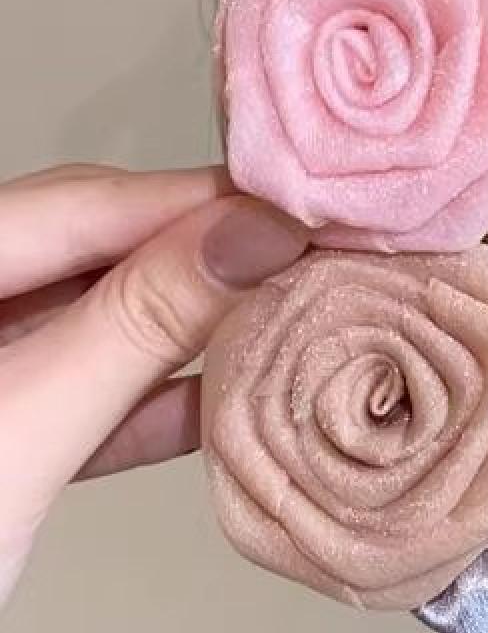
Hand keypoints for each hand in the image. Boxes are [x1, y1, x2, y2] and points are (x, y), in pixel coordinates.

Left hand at [0, 165, 308, 606]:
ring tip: (292, 317)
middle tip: (314, 256)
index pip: (79, 206)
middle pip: (88, 249)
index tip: (309, 214)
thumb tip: (255, 234)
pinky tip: (227, 398)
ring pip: (92, 322)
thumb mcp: (20, 430)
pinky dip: (151, 399)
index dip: (198, 202)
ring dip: (189, 325)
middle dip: (201, 252)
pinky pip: (78, 396)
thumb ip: (136, 325)